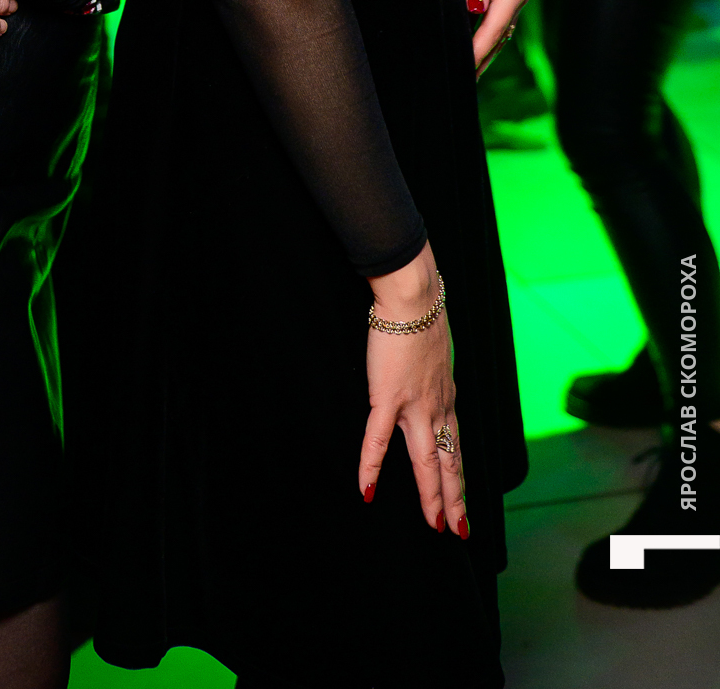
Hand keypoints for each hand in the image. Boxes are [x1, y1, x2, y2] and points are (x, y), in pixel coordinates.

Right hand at [359, 242, 465, 535]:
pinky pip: (378, 440)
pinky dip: (372, 467)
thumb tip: (425, 374)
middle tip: (459, 530)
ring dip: (432, 495)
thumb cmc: (421, 315)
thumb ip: (430, 371)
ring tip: (435, 525)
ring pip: (427, 461)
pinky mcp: (388, 397)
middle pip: (450, 462)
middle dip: (455, 499)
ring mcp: (415, 406)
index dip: (459, 477)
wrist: (414, 299)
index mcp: (446, 397)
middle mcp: (437, 407)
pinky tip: (367, 490)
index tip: (464, 504)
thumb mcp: (434, 351)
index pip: (456, 446)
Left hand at [455, 0, 529, 72]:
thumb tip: (474, 10)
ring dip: (486, 49)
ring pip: (499, 29)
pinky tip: (478, 42)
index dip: (477, 51)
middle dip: (482, 59)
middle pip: (499, 35)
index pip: (492, 29)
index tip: (462, 69)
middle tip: (463, 83)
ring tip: (469, 71)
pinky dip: (487, 33)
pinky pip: (497, 17)